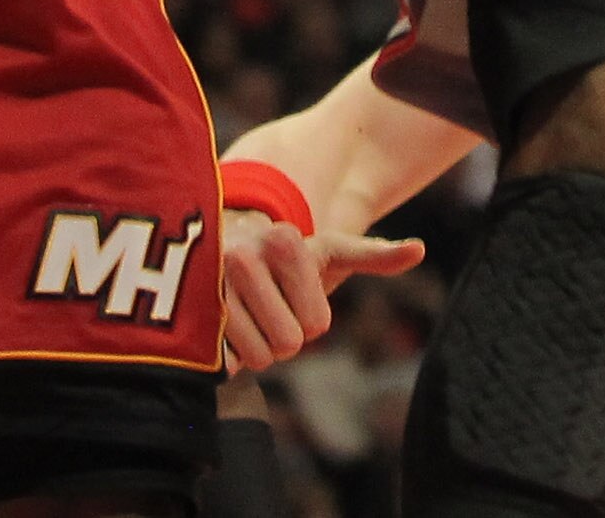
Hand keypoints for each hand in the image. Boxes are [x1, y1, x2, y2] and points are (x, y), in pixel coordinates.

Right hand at [217, 207, 425, 371]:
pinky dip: (229, 356)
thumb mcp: (331, 251)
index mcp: (285, 242)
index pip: (316, 324)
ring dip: (257, 348)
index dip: (312, 319)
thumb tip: (419, 249)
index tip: (297, 294)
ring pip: (255, 357)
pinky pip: (223, 362)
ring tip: (249, 314)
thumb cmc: (289, 257)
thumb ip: (375, 254)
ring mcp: (208, 285)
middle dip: (285, 336)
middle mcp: (242, 256)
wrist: (228, 247)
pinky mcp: (185, 313)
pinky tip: (224, 327)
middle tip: (272, 309)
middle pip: (287, 344)